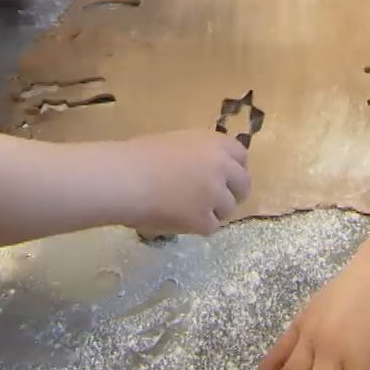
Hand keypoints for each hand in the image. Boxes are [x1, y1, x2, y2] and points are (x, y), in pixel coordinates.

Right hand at [113, 131, 251, 236]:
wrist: (126, 179)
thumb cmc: (139, 156)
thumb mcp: (177, 143)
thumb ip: (199, 154)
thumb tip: (204, 170)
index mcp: (214, 143)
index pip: (241, 155)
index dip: (234, 168)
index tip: (225, 176)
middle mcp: (222, 167)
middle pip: (243, 184)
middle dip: (233, 193)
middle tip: (217, 200)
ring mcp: (215, 195)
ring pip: (229, 209)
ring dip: (214, 211)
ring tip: (189, 210)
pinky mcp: (204, 220)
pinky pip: (211, 226)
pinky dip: (198, 226)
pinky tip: (179, 219)